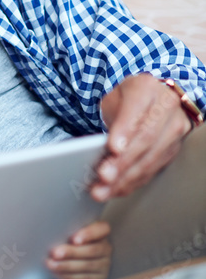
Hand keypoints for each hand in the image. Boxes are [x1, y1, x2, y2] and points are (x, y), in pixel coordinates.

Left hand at [46, 220, 110, 278]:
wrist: (81, 255)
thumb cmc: (74, 235)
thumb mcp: (76, 228)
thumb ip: (71, 226)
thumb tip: (54, 228)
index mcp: (103, 231)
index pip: (102, 229)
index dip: (89, 234)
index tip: (74, 239)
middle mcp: (106, 248)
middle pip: (91, 250)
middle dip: (72, 252)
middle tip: (55, 253)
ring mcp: (104, 265)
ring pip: (86, 266)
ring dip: (67, 266)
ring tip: (51, 264)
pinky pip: (84, 278)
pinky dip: (69, 275)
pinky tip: (57, 272)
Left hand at [91, 74, 190, 200]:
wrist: (154, 98)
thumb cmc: (130, 98)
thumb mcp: (116, 97)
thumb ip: (112, 117)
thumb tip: (106, 149)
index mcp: (147, 88)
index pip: (136, 111)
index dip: (125, 131)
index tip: (112, 147)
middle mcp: (167, 109)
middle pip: (145, 140)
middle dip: (123, 162)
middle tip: (104, 175)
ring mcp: (174, 130)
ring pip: (150, 159)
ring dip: (126, 178)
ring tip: (104, 189)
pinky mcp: (173, 150)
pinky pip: (153, 170)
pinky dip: (133, 182)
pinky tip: (117, 189)